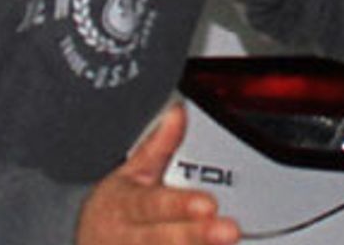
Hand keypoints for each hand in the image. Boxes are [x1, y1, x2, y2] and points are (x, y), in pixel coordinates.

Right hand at [76, 104, 240, 244]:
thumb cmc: (113, 212)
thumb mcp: (129, 175)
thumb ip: (156, 148)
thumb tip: (177, 112)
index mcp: (124, 206)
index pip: (152, 205)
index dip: (178, 206)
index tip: (207, 204)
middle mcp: (129, 238)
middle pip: (163, 239)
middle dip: (196, 235)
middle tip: (229, 230)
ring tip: (230, 242)